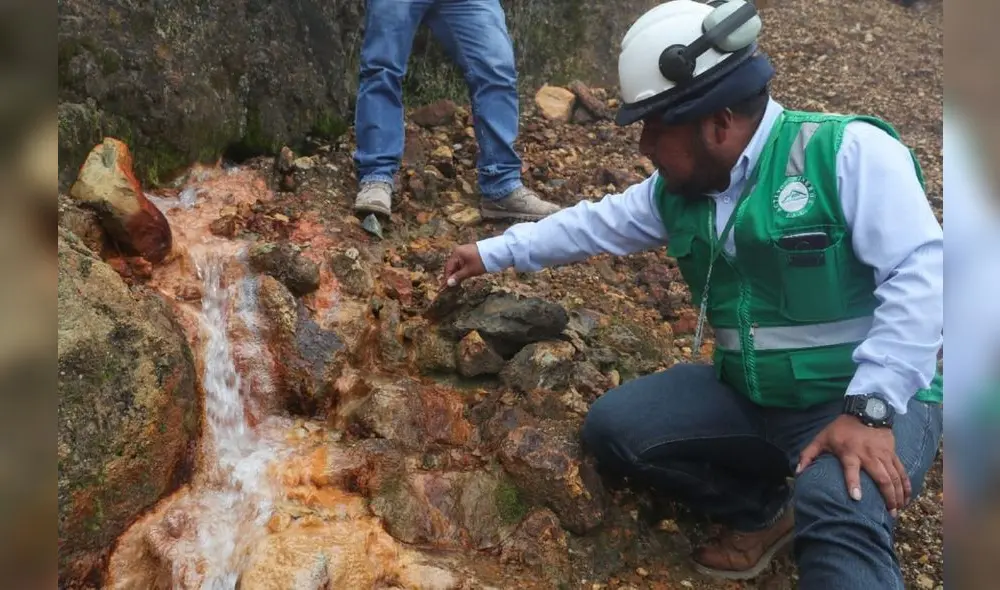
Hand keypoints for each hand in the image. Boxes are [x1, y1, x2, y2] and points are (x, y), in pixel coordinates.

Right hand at [442, 243, 486, 286]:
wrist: (495, 253)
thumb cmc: (481, 262)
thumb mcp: (469, 271)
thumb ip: (458, 277)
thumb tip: (449, 283)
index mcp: (456, 253)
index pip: (448, 267)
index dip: (447, 278)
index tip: (445, 287)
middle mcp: (458, 251)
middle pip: (452, 266)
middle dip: (451, 276)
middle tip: (450, 287)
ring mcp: (464, 252)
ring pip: (457, 265)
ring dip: (457, 274)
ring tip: (456, 283)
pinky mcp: (469, 254)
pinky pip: (462, 263)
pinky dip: (461, 270)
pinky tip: (462, 277)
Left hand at [796, 414, 910, 516]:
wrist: (866, 411)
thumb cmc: (841, 428)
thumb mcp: (822, 438)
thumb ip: (808, 455)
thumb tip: (798, 472)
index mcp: (850, 452)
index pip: (851, 469)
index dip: (853, 483)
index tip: (857, 498)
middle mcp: (869, 455)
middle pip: (882, 478)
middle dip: (887, 496)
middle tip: (889, 514)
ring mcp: (884, 455)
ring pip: (895, 477)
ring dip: (898, 494)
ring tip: (898, 510)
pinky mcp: (893, 454)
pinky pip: (902, 471)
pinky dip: (906, 485)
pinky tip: (908, 498)